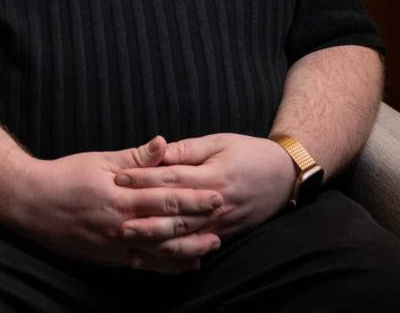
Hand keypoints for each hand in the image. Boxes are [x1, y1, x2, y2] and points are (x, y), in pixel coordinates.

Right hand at [19, 136, 222, 274]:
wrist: (31, 204)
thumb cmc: (65, 176)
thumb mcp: (99, 160)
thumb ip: (135, 158)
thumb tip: (164, 144)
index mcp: (119, 197)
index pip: (165, 198)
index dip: (193, 198)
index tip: (216, 193)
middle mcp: (120, 225)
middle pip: (168, 227)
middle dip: (198, 222)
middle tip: (223, 216)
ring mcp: (114, 246)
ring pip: (159, 252)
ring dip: (188, 250)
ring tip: (212, 245)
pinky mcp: (108, 259)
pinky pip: (143, 266)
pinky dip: (166, 266)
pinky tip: (184, 263)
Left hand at [114, 133, 295, 266]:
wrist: (284, 176)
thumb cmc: (249, 152)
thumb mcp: (219, 142)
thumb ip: (188, 149)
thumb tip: (159, 150)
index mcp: (213, 175)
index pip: (172, 178)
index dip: (144, 178)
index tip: (119, 177)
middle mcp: (216, 204)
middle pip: (174, 213)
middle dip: (143, 217)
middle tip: (115, 219)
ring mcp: (220, 224)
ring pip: (183, 236)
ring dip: (154, 241)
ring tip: (128, 243)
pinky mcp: (223, 235)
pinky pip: (195, 248)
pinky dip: (173, 255)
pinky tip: (154, 257)